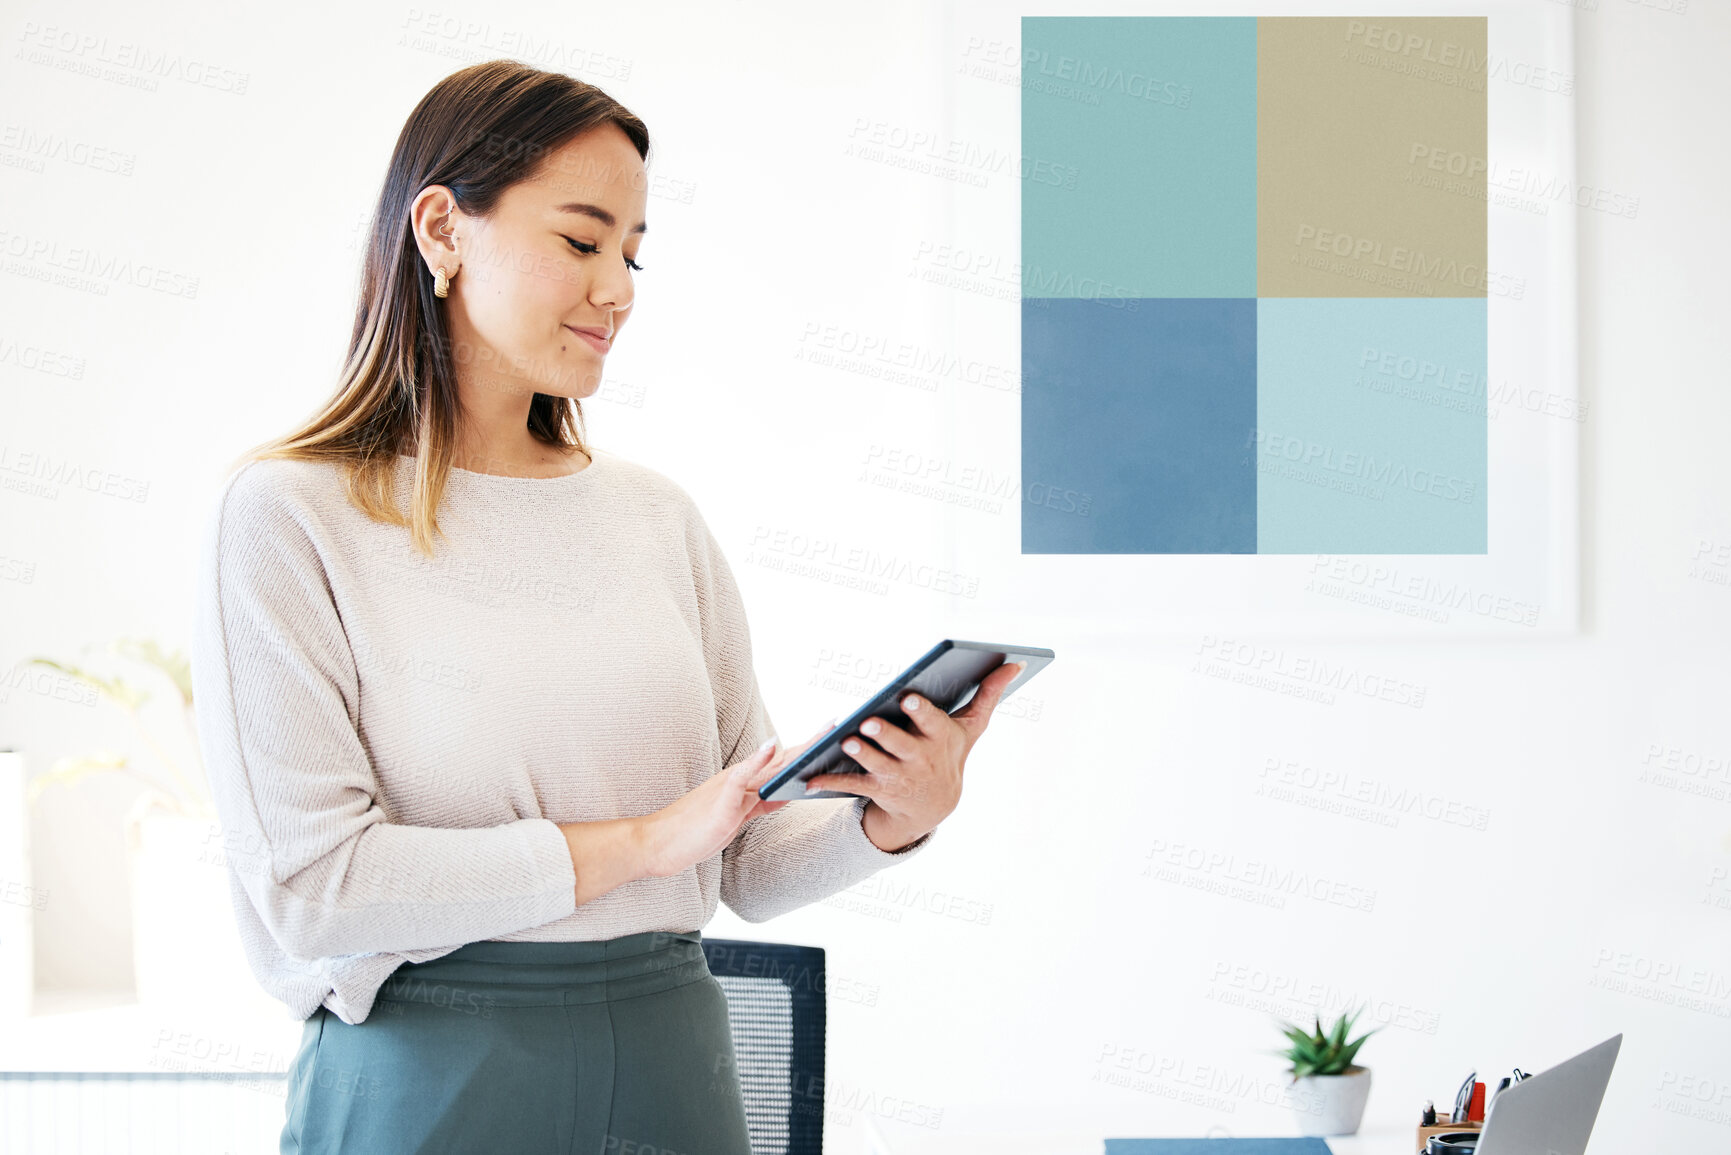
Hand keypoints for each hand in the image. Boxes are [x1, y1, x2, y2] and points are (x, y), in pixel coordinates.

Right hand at [639, 720, 836, 877]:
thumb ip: (761, 803)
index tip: (833, 736)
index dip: (809, 750)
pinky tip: (771, 748)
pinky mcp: (721, 799)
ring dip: (797, 748)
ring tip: (822, 733)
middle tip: (840, 726)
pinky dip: (756, 761)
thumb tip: (789, 792)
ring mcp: (730, 787)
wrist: (659, 844)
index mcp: (745, 783)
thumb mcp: (737, 817)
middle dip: (813, 744)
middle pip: (783, 758)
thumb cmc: (696, 832)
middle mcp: (740, 779)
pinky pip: (740, 777)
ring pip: (769, 763)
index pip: (783, 763)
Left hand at [803, 659, 1024, 850]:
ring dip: (860, 754)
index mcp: (940, 738)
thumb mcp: (972, 727)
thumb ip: (990, 694)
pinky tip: (809, 778)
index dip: (920, 712)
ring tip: (845, 740)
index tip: (908, 697)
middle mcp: (920, 759)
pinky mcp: (876, 789)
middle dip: (886, 734)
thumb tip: (1017, 662)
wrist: (935, 805)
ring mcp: (897, 776)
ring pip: (876, 765)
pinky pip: (851, 785)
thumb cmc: (950, 752)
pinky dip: (829, 782)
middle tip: (868, 720)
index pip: (932, 723)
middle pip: (901, 746)